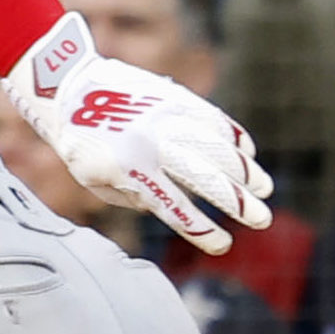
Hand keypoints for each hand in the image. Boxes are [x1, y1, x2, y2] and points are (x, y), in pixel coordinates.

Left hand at [2, 12, 272, 250]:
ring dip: (244, 169)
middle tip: (261, 219)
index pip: (174, 208)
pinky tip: (248, 151)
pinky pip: (211, 117)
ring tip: (264, 187)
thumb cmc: (81, 142)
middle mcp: (154, 144)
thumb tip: (162, 205)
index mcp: (130, 171)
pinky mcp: (174, 97)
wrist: (70, 87)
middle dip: (236, 201)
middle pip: (204, 178)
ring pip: (216, 146)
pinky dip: (232, 135)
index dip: (200, 229)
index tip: (222, 245)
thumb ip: (131, 196)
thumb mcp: (95, 180)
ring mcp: (167, 118)